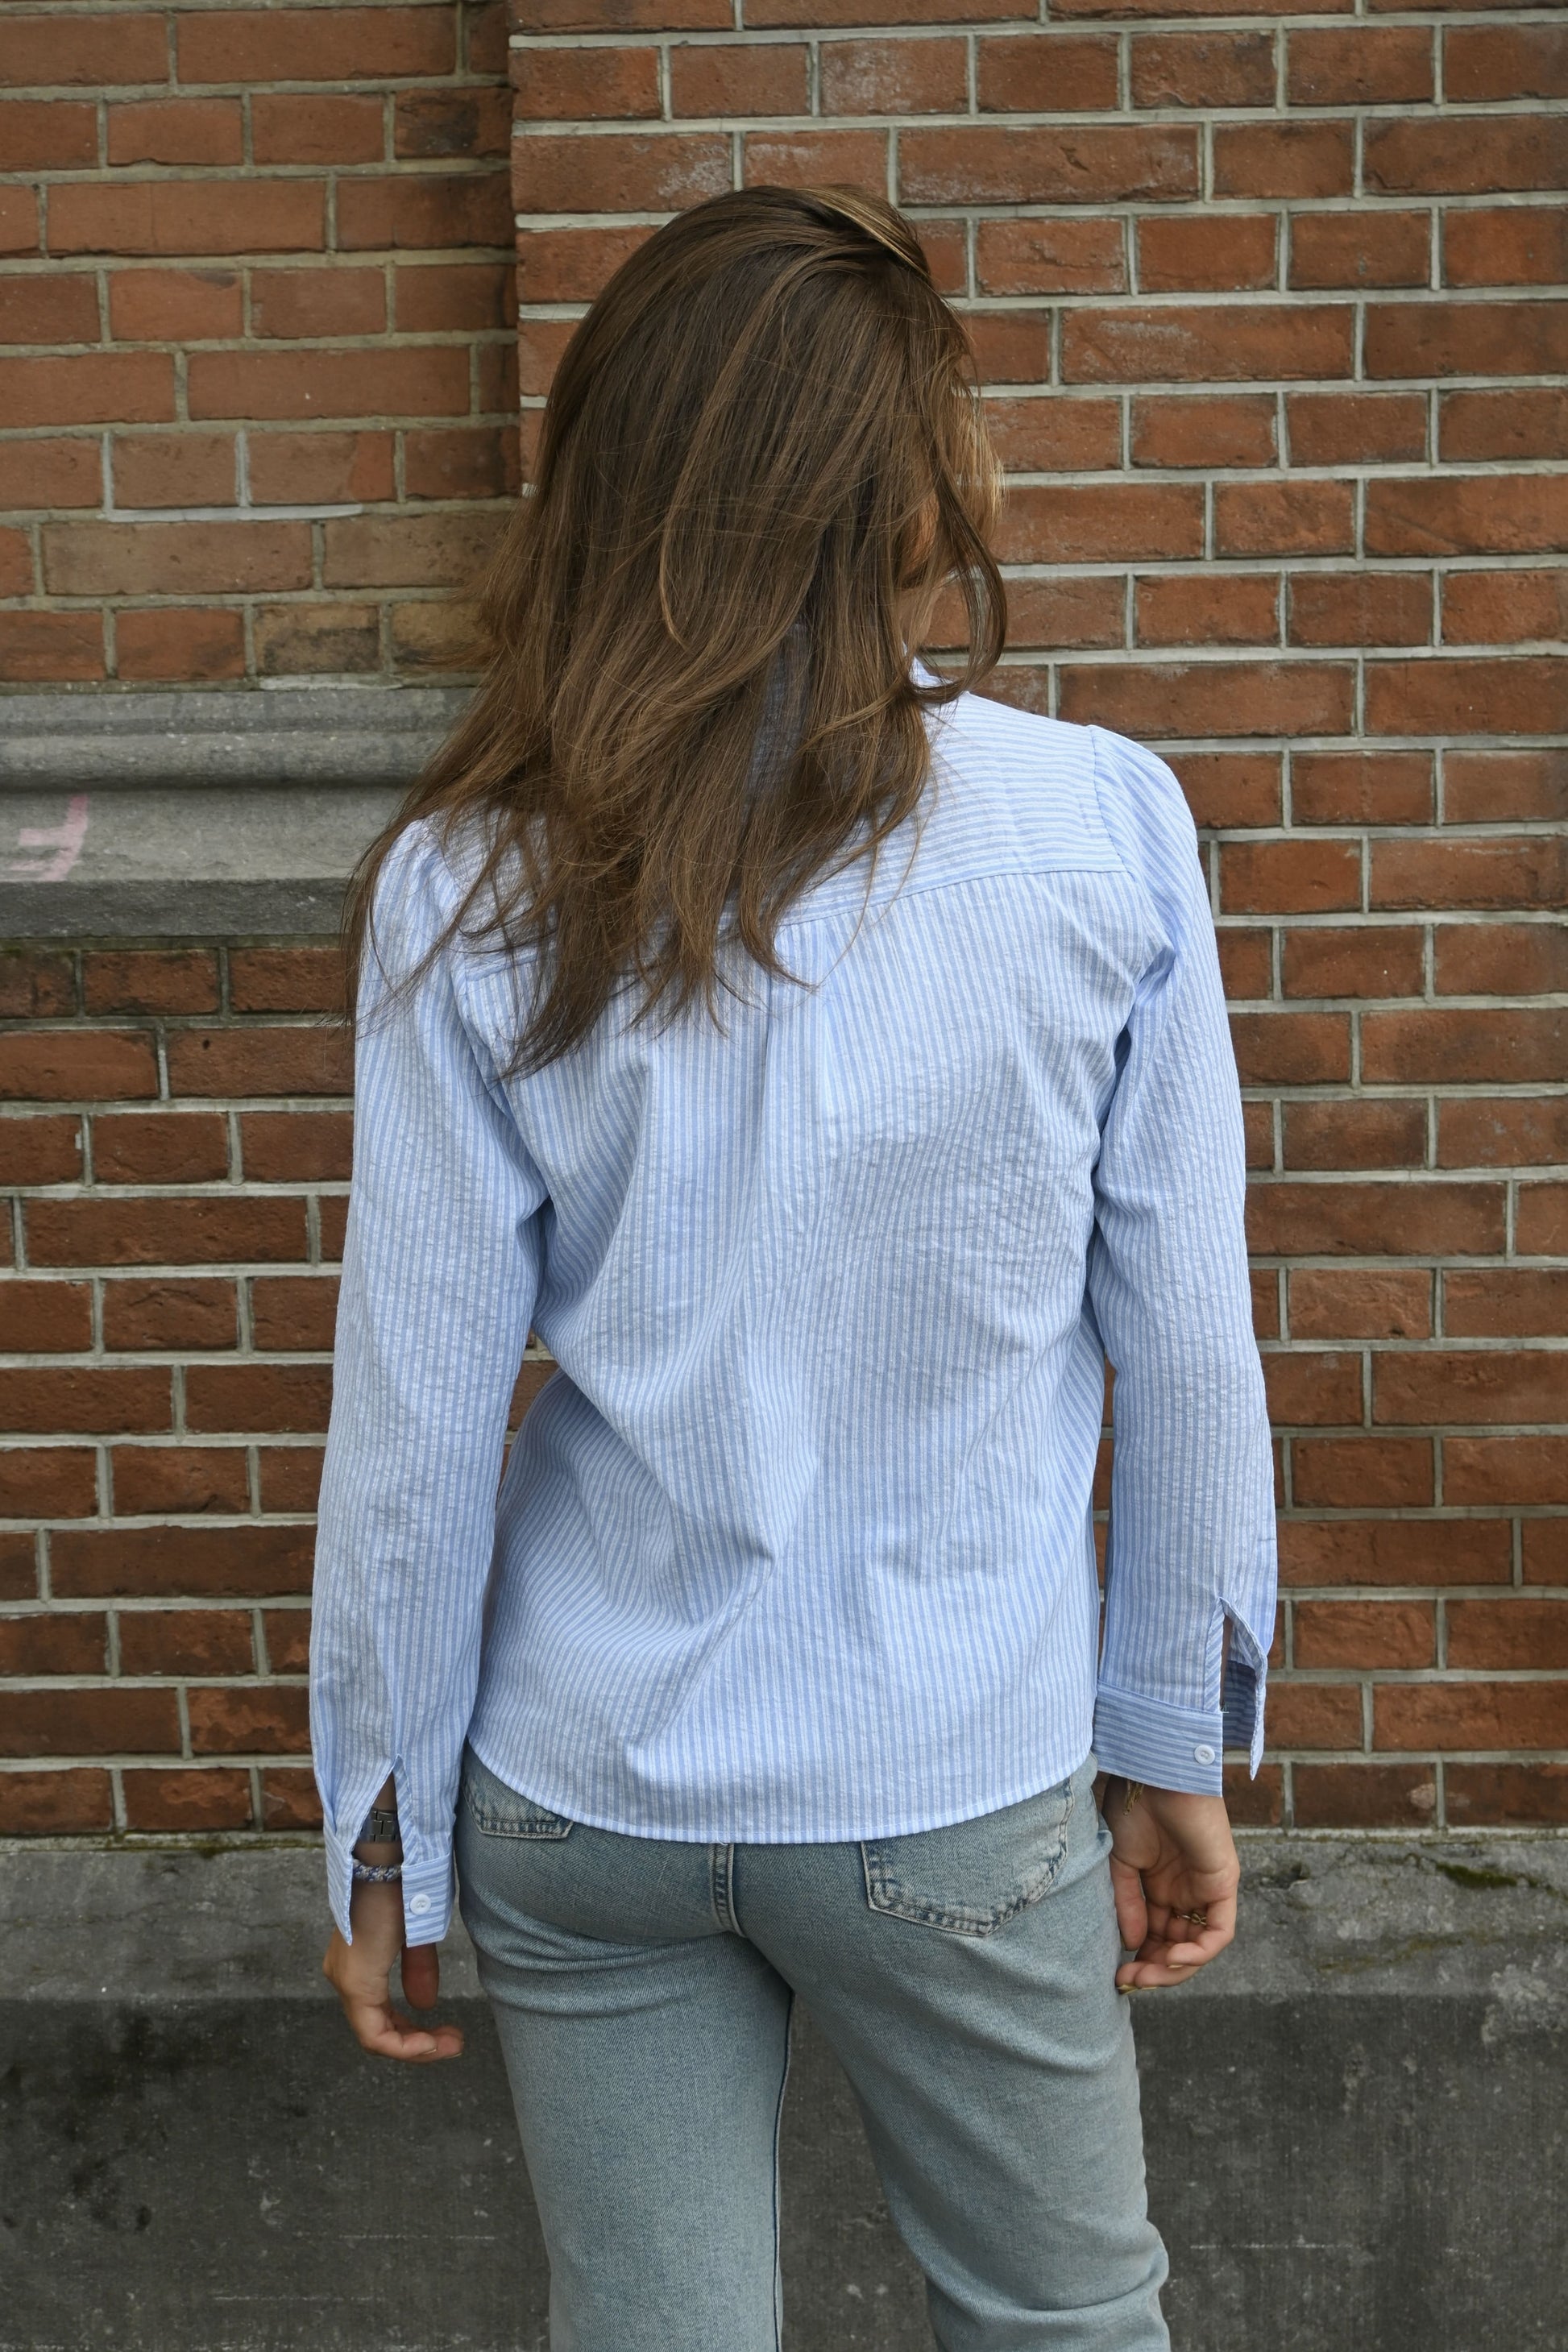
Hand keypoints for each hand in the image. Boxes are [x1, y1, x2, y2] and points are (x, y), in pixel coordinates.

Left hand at [321, 1879, 465, 2062]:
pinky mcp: (355, 1982)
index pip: (378, 2017)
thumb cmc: (404, 1882)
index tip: (446, 2034)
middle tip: (452, 2043)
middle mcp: (344, 1976)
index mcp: (357, 1963)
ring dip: (414, 2047)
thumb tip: (423, 2005)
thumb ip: (417, 1969)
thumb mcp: (416, 1933)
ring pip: (375, 2036)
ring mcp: (346, 1981)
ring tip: (449, 2045)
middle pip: (377, 2030)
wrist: (391, 1857)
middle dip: (417, 2044)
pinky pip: (373, 2033)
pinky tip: (431, 2042)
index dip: (412, 2034)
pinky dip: (404, 2044)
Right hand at [1095, 1776, 1238, 1990]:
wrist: (1153, 1775)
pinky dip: (1198, 1953)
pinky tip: (1171, 1957)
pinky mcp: (1223, 1884)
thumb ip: (1128, 1904)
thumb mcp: (1120, 1863)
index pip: (1156, 1935)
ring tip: (1147, 1974)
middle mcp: (1185, 1891)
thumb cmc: (1134, 1806)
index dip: (1140, 1958)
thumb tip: (1133, 1945)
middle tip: (1130, 1981)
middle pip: (1177, 1946)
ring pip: (1198, 1946)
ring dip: (1174, 1968)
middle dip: (1155, 1969)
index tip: (1117, 1974)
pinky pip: (1218, 1933)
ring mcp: (1205, 1889)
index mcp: (1160, 1884)